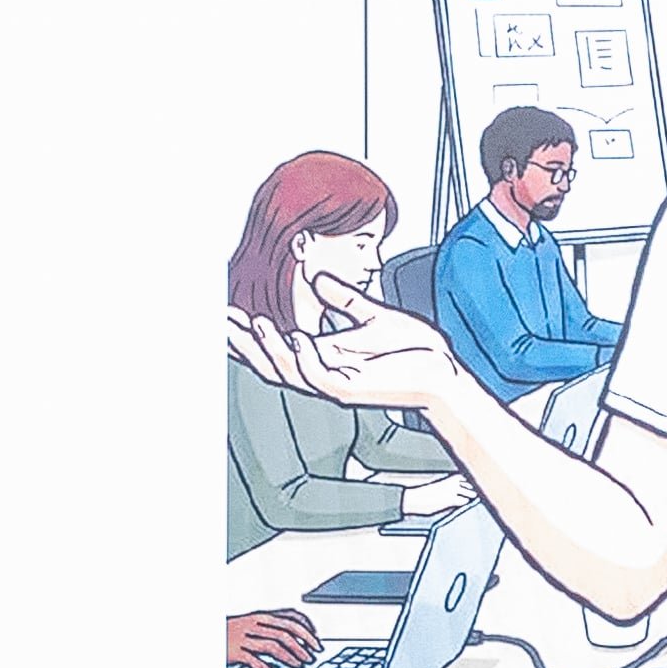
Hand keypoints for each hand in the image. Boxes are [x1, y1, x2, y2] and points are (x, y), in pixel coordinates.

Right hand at [227, 608, 319, 667]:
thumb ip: (272, 626)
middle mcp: (254, 624)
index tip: (316, 641)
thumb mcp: (253, 623)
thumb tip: (295, 636)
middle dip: (302, 645)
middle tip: (312, 656)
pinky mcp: (234, 651)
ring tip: (299, 665)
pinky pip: (252, 660)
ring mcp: (244, 637)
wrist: (209, 634)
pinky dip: (264, 667)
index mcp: (261, 616)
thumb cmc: (232, 631)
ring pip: (272, 646)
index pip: (290, 618)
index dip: (306, 630)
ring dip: (289, 656)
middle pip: (285, 632)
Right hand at [229, 274, 478, 429]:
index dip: (250, 333)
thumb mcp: (373, 316)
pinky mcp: (353, 388)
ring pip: (289, 371)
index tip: (228, 312)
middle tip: (223, 321)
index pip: (276, 346)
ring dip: (269, 348)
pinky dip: (305, 358)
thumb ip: (343, 299)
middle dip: (245, 343)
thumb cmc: (415, 352)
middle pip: (270, 362)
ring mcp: (336, 383)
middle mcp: (324, 373)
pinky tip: (296, 336)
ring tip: (253, 323)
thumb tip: (317, 279)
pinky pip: (319, 377)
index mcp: (324, 356)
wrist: (444, 374)